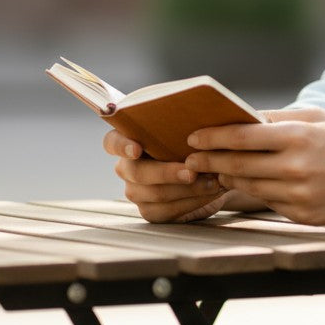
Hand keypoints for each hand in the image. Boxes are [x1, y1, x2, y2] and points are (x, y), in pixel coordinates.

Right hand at [102, 128, 240, 222]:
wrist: (211, 170)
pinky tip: (208, 193)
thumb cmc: (198, 143)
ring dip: (186, 189)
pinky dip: (191, 202)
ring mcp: (136, 191)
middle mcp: (127, 167)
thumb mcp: (192, 128)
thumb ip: (184, 123)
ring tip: (211, 181)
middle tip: (192, 171)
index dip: (121, 145)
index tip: (137, 149)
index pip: (112, 141)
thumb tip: (196, 113)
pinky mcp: (150, 211)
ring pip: (154, 193)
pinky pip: (165, 211)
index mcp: (130, 140)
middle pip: (138, 172)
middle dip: (167, 172)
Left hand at [185, 107, 324, 225]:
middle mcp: (296, 168)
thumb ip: (282, 118)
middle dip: (210, 160)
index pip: (242, 137)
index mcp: (299, 137)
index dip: (213, 137)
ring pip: (249, 187)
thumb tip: (245, 118)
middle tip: (190, 157)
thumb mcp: (320, 118)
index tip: (193, 136)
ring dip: (228, 177)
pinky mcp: (303, 216)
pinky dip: (257, 191)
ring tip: (217, 169)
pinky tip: (249, 183)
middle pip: (238, 165)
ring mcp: (299, 196)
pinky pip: (269, 203)